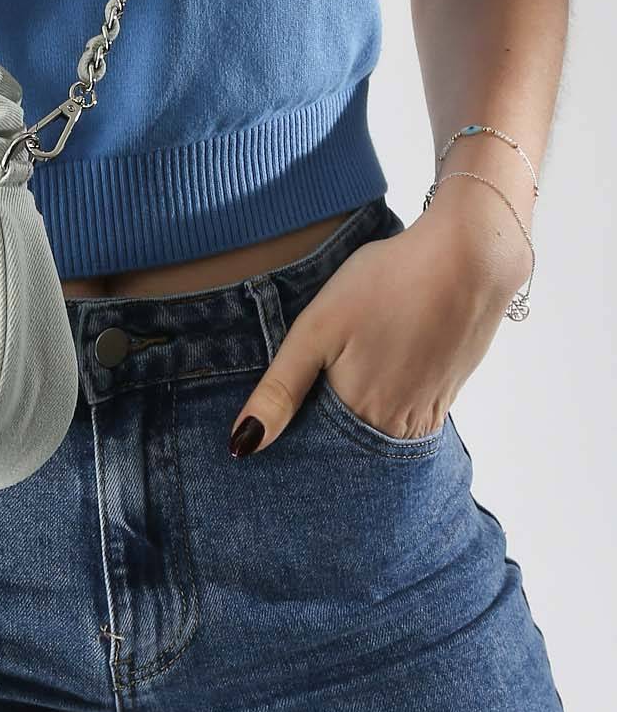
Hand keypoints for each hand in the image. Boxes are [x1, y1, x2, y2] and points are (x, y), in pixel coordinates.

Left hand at [226, 192, 531, 455]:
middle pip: (348, 449)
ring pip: (378, 435)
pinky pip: (408, 419)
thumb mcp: (316, 329)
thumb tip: (242, 446)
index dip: (291, 438)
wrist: (468, 258)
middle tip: (308, 394)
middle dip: (323, 436)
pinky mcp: (447, 392)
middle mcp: (397, 426)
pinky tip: (377, 372)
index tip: (271, 426)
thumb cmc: (386, 283)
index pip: (315, 453)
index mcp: (359, 414)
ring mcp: (428, 411)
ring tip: (341, 382)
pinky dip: (386, 407)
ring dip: (355, 422)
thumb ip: (280, 389)